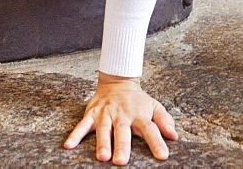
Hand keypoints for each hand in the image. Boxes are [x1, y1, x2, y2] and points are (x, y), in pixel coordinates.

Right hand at [63, 72, 177, 164]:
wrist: (117, 81)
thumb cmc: (137, 100)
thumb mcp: (154, 106)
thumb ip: (164, 120)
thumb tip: (174, 136)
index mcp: (139, 115)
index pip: (150, 129)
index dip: (156, 142)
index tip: (162, 156)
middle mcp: (122, 115)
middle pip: (123, 132)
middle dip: (122, 146)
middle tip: (121, 161)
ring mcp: (105, 114)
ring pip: (103, 130)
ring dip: (102, 143)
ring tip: (102, 157)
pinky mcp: (92, 114)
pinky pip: (82, 125)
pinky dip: (75, 135)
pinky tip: (69, 146)